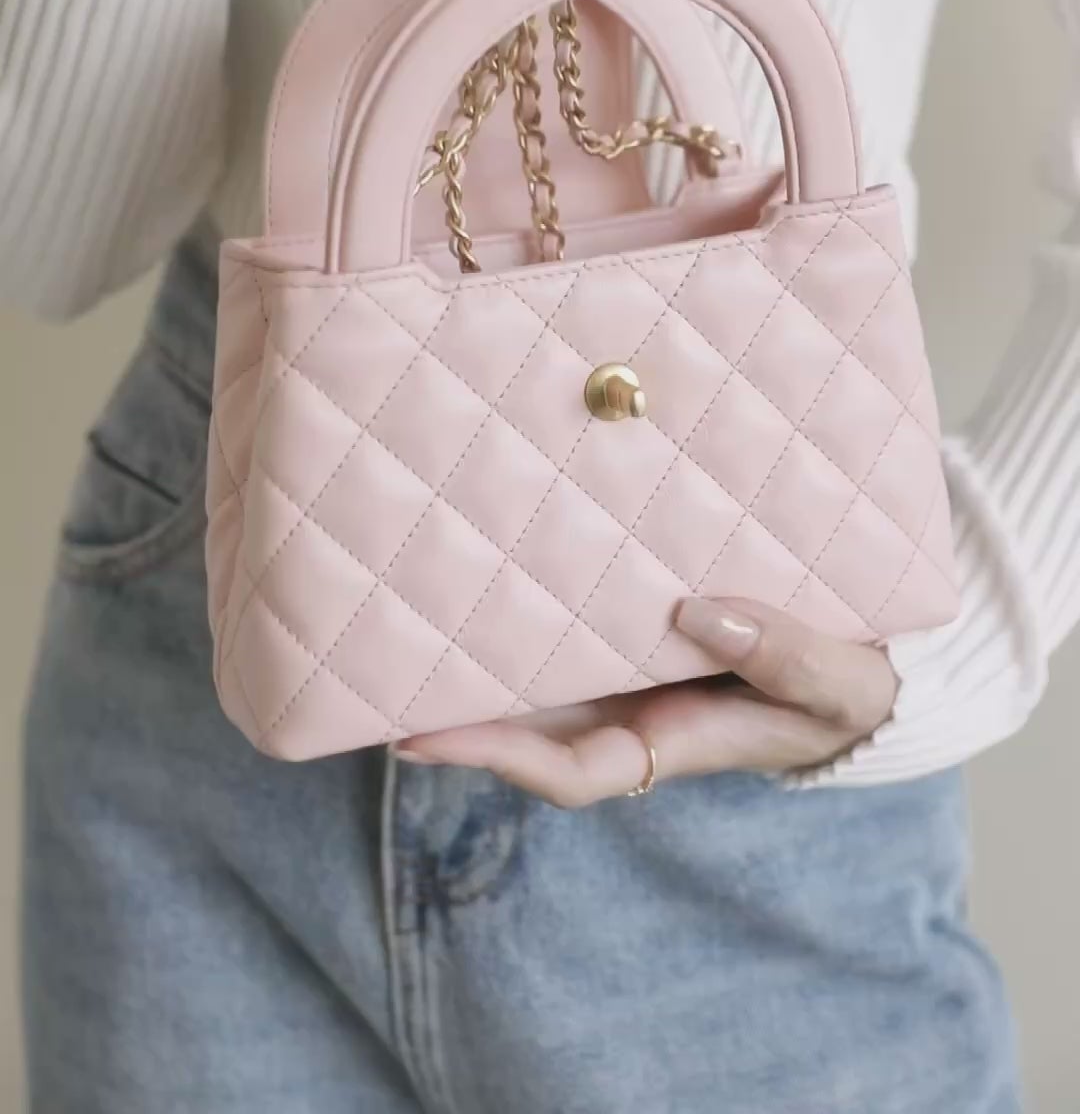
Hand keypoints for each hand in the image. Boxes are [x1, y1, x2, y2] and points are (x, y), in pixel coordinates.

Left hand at [393, 599, 898, 804]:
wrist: (876, 657)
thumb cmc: (855, 686)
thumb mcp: (841, 681)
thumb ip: (784, 653)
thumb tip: (697, 611)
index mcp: (675, 740)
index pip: (572, 769)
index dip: (496, 756)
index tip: (422, 735)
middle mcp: (637, 710)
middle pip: (529, 724)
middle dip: (452, 710)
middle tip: (365, 671)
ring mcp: (633, 668)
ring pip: (539, 673)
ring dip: (474, 657)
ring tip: (394, 617)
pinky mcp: (639, 622)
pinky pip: (570, 619)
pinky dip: (527, 604)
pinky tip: (486, 560)